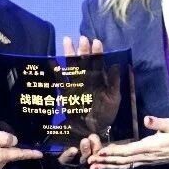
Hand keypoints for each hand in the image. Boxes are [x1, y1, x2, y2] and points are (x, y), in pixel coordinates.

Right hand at [58, 36, 104, 166]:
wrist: (93, 129)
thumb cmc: (106, 113)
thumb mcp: (113, 98)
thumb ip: (114, 82)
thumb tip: (116, 64)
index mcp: (99, 79)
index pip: (97, 62)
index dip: (96, 52)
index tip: (96, 42)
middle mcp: (87, 79)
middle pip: (83, 61)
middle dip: (82, 50)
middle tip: (82, 38)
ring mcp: (76, 85)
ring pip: (72, 67)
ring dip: (70, 55)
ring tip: (67, 42)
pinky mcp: (67, 93)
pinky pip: (61, 80)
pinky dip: (56, 71)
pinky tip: (53, 61)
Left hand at [90, 115, 168, 168]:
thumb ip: (159, 123)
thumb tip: (147, 119)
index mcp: (150, 146)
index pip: (128, 150)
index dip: (114, 152)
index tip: (101, 152)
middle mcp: (146, 156)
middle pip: (123, 160)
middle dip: (106, 161)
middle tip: (89, 162)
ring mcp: (147, 161)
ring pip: (125, 165)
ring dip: (109, 166)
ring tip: (94, 168)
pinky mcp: (148, 162)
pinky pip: (130, 165)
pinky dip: (118, 166)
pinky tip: (109, 167)